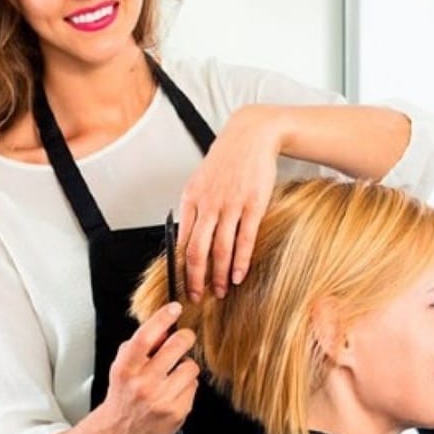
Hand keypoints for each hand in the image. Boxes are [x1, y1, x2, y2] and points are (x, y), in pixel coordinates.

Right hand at [87, 302, 198, 433]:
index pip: (145, 336)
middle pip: (176, 347)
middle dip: (184, 337)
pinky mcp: (176, 412)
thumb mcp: (122, 364)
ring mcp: (162, 399)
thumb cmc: (123, 393)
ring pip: (190, 367)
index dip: (162, 318)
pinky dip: (186, 386)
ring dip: (185, 367)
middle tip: (184, 338)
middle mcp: (143, 383)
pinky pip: (193, 387)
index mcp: (127, 368)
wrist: (121, 430)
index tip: (175, 308)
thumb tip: (164, 329)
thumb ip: (140, 345)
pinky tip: (173, 391)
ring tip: (173, 374)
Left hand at [179, 104, 285, 300]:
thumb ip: (194, 209)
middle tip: (197, 297)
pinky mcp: (253, 205)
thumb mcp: (200, 182)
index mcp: (190, 199)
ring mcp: (231, 205)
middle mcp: (208, 204)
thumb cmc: (225, 161)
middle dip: (196, 279)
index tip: (182, 284)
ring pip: (221, 249)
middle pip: (197, 250)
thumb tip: (186, 239)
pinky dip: (240, 261)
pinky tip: (238, 276)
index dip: (180, 267)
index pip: (181, 241)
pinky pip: (244, 239)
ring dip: (219, 275)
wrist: (250, 136)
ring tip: (220, 291)